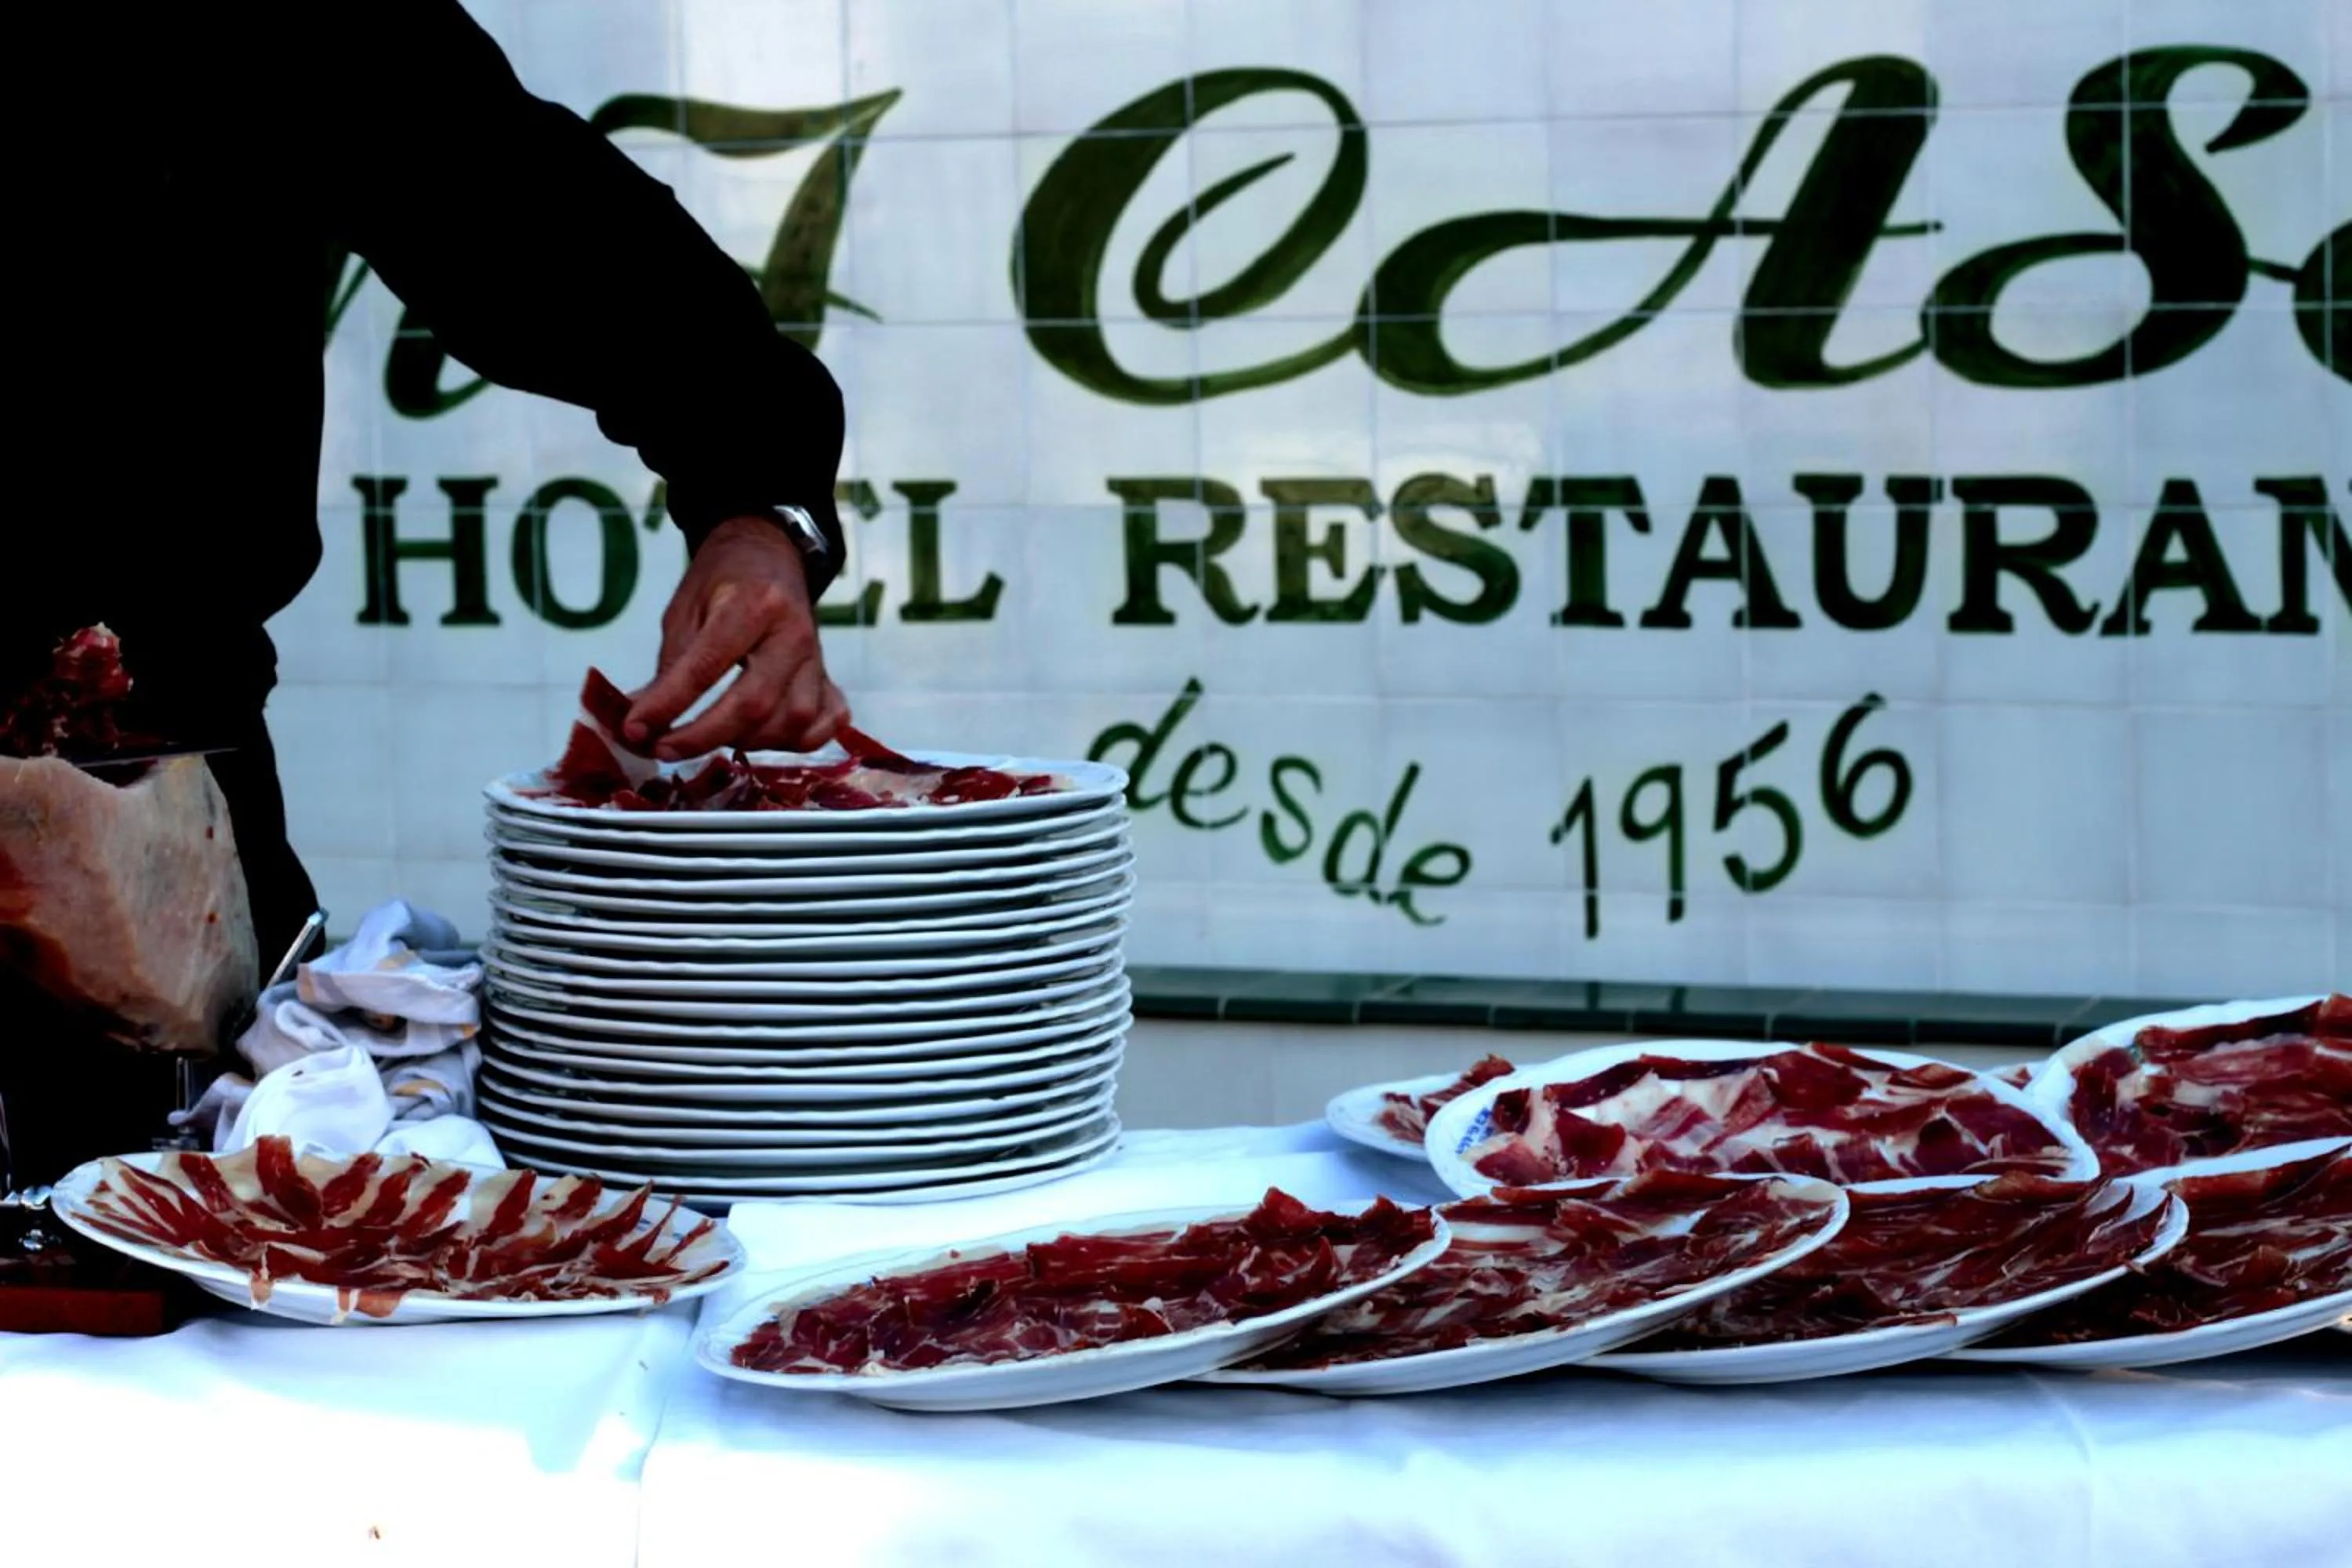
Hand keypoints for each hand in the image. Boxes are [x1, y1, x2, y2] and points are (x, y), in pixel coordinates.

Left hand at [624, 516, 848, 759]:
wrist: (769, 554)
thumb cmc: (722, 579)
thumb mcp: (685, 610)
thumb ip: (669, 666)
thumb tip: (640, 722)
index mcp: (755, 603)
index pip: (709, 665)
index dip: (669, 704)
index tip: (636, 729)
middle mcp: (794, 633)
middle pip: (755, 704)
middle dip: (703, 737)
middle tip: (663, 749)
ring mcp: (818, 658)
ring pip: (792, 721)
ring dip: (745, 742)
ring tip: (710, 738)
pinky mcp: (829, 676)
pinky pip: (825, 723)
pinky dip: (798, 741)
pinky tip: (764, 737)